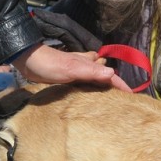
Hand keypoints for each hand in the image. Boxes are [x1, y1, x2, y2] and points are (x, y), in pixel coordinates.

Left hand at [12, 44, 129, 91]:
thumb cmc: (49, 64)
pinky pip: (86, 83)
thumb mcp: (71, 68)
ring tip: (110, 100)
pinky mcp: (69, 77)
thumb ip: (91, 70)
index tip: (133, 96)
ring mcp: (78, 71)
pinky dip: (91, 88)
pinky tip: (88, 95)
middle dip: (115, 85)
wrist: (28, 60)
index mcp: (90, 64)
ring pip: (96, 79)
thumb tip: (112, 72)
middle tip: (124, 101)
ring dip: (104, 86)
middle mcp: (87, 66)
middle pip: (106, 76)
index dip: (122, 85)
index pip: (111, 77)